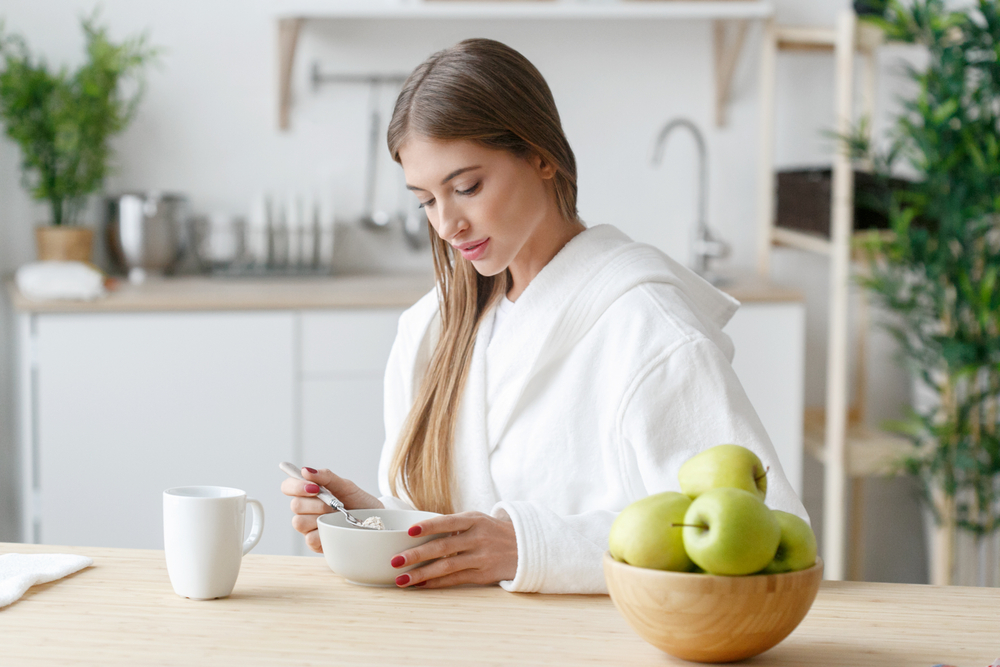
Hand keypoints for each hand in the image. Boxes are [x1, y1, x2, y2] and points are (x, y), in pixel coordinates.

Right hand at [280, 467, 383, 552]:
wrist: (376, 520)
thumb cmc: (358, 502)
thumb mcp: (346, 486)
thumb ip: (327, 477)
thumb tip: (305, 470)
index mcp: (309, 493)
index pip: (288, 486)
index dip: (295, 486)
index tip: (314, 488)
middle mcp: (306, 510)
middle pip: (294, 505)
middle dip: (316, 502)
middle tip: (333, 503)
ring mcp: (310, 527)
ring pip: (299, 522)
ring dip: (319, 517)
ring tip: (336, 515)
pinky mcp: (316, 543)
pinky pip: (310, 539)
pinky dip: (324, 532)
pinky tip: (335, 528)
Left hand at [389, 511, 516, 588]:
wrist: (524, 547)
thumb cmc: (492, 531)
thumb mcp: (477, 521)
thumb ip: (453, 525)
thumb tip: (418, 532)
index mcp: (474, 520)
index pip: (448, 522)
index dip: (428, 526)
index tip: (409, 532)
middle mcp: (478, 537)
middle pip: (443, 547)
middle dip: (416, 555)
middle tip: (395, 561)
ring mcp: (481, 557)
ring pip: (446, 567)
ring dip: (421, 574)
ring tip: (402, 579)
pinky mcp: (483, 575)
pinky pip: (455, 579)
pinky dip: (436, 583)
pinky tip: (421, 585)